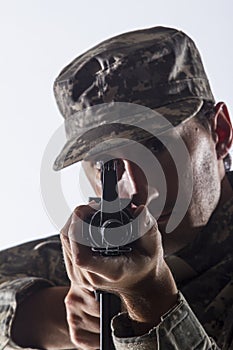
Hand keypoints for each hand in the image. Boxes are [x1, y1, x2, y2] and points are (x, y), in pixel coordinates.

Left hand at [61, 203, 177, 340]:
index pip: (82, 257)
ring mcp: (81, 277)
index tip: (84, 212)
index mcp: (112, 271)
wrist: (140, 282)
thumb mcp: (152, 244)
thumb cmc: (145, 262)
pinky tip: (86, 223)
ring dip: (74, 221)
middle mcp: (92, 277)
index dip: (77, 230)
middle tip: (93, 206)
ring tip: (90, 211)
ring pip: (65, 240)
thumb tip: (139, 210)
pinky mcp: (75, 272)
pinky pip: (66, 244)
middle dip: (77, 217)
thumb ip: (146, 227)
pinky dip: (73, 229)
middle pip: (69, 241)